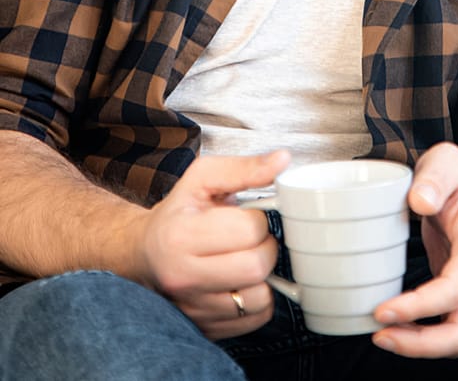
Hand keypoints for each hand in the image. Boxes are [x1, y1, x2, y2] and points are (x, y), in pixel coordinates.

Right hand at [136, 150, 290, 339]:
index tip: (246, 218)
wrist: (143, 255)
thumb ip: (244, 168)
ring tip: (245, 260)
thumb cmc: (178, 214)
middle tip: (251, 241)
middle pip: (257, 267)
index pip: (249, 230)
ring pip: (259, 298)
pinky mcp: (205, 328)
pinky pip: (256, 318)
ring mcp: (192, 307)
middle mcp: (182, 277)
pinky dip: (258, 300)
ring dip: (263, 277)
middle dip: (265, 248)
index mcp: (181, 235)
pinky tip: (242, 282)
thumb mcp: (202, 179)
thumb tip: (283, 160)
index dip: (258, 220)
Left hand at [371, 143, 457, 357]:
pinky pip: (448, 331)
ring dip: (420, 346)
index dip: (421, 307)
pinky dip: (421, 338)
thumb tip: (420, 199)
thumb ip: (436, 175)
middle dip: (422, 344)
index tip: (383, 309)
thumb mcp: (448, 161)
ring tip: (382, 335)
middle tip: (380, 334)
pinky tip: (393, 327)